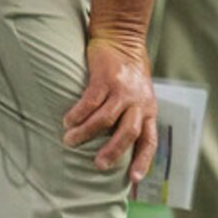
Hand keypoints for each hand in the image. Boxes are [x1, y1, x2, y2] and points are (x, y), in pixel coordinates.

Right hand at [62, 36, 156, 183]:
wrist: (123, 37)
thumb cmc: (129, 70)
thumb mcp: (141, 94)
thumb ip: (135, 115)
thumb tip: (120, 143)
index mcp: (148, 109)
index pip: (149, 140)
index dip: (143, 160)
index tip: (134, 179)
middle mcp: (138, 102)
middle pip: (129, 132)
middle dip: (113, 151)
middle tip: (97, 165)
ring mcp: (122, 90)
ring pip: (106, 119)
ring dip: (86, 133)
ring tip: (70, 141)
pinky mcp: (105, 78)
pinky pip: (91, 101)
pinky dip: (78, 113)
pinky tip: (68, 120)